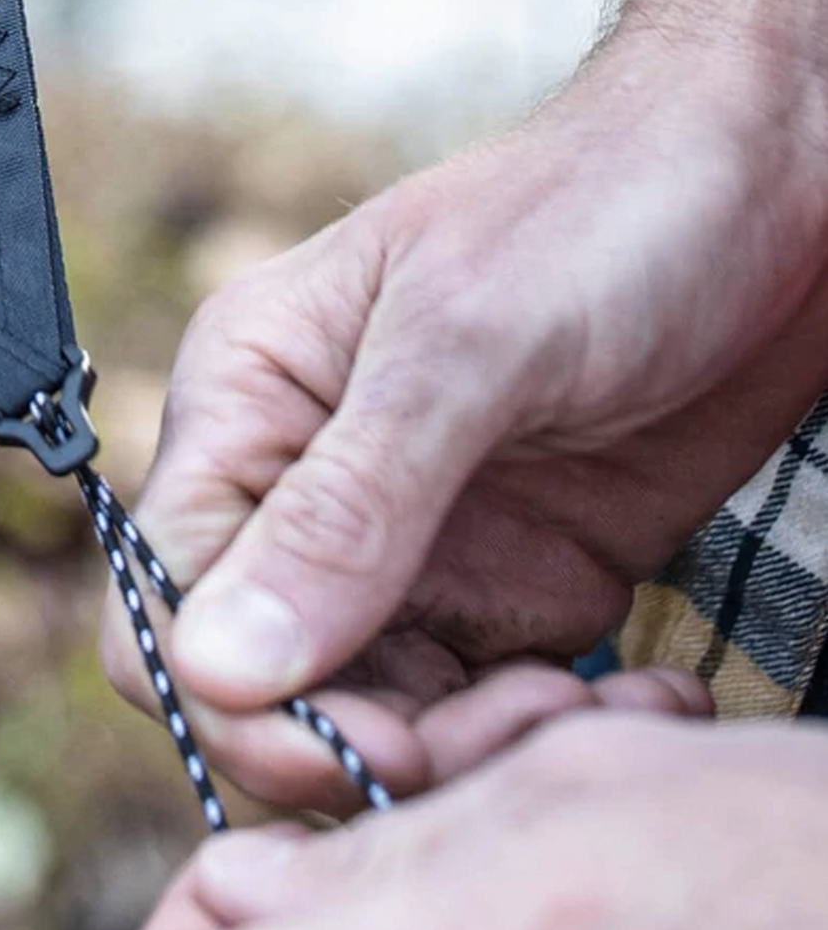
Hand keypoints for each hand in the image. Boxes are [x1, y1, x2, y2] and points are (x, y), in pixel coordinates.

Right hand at [102, 26, 827, 813]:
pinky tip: (630, 698)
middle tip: (507, 726)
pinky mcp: (503, 584)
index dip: (240, 705)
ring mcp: (403, 547)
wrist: (777, 176)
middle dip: (369, 743)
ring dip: (470, 752)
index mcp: (245, 412)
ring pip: (371, 720)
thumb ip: (344, 510)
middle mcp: (301, 492)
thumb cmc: (609, 205)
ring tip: (584, 706)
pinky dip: (542, 736)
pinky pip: (478, 712)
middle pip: (263, 691)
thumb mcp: (468, 345)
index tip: (369, 741)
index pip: (163, 608)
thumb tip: (219, 663)